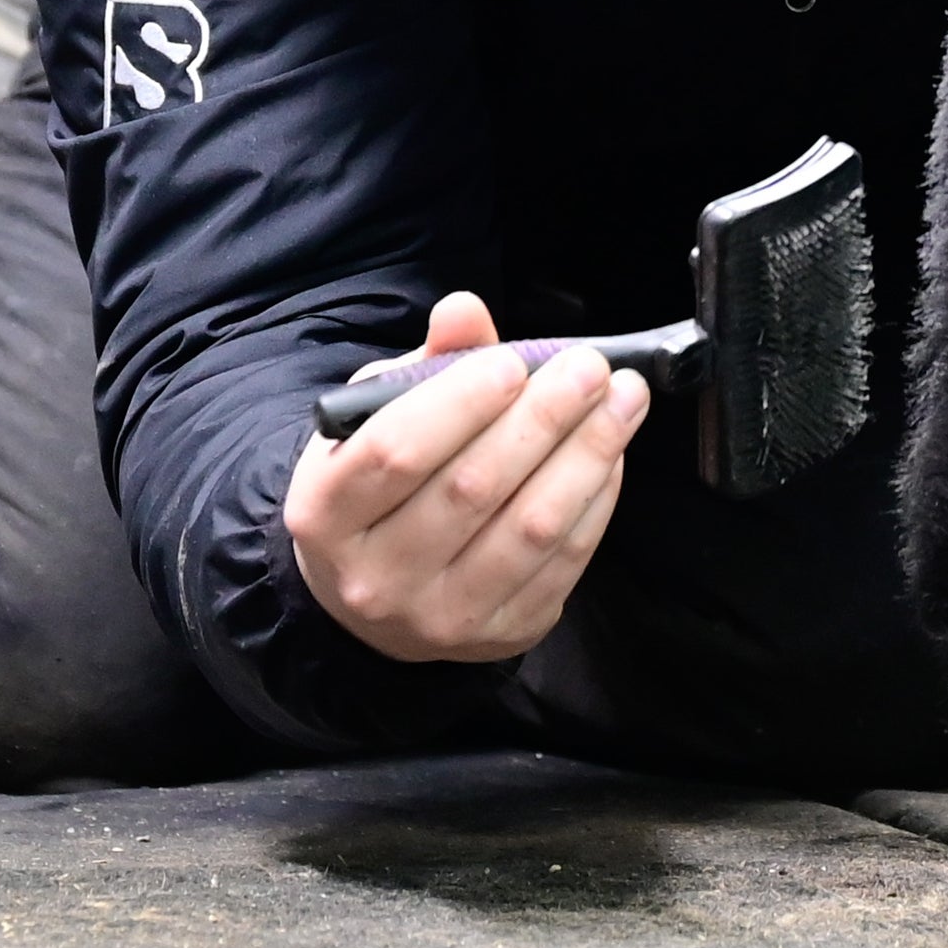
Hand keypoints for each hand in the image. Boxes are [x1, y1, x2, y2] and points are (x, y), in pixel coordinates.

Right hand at [284, 290, 649, 663]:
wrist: (373, 592)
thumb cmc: (380, 485)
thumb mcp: (377, 418)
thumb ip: (425, 364)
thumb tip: (466, 310)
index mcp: (325, 512)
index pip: (395, 451)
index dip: (459, 403)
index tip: (512, 362)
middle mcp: (375, 578)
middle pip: (471, 489)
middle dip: (543, 419)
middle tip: (590, 368)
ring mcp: (440, 618)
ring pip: (529, 530)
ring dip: (588, 455)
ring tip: (622, 400)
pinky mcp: (501, 636)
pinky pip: (563, 562)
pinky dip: (596, 499)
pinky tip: (612, 452)